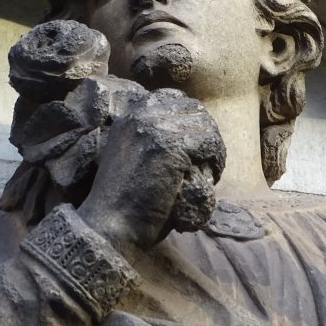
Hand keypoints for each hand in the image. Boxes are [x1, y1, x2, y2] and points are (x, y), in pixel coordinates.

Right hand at [78, 89, 224, 252]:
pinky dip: (215, 161)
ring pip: (205, 126)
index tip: (196, 145)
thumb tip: (184, 133)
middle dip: (205, 134)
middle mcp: (141, 114)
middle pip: (194, 110)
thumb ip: (148, 139)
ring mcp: (156, 128)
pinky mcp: (172, 147)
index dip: (190, 120)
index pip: (173, 99)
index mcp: (129, 116)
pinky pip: (210, 144)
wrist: (110, 225)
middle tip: (206, 163)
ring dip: (213, 149)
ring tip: (208, 173)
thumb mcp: (129, 156)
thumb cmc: (122, 201)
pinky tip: (209, 179)